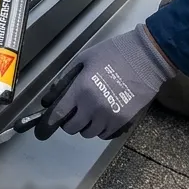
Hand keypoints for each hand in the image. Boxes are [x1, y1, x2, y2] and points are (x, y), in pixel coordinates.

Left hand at [28, 25, 173, 140]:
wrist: (146, 58)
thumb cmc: (113, 54)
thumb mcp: (84, 59)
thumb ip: (65, 79)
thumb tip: (50, 98)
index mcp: (81, 90)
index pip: (58, 114)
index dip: (47, 124)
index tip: (42, 129)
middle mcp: (93, 107)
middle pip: (72, 128)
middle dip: (68, 122)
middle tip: (72, 112)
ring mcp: (109, 117)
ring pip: (88, 133)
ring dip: (85, 126)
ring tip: (90, 112)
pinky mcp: (123, 121)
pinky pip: (105, 135)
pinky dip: (100, 129)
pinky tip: (103, 116)